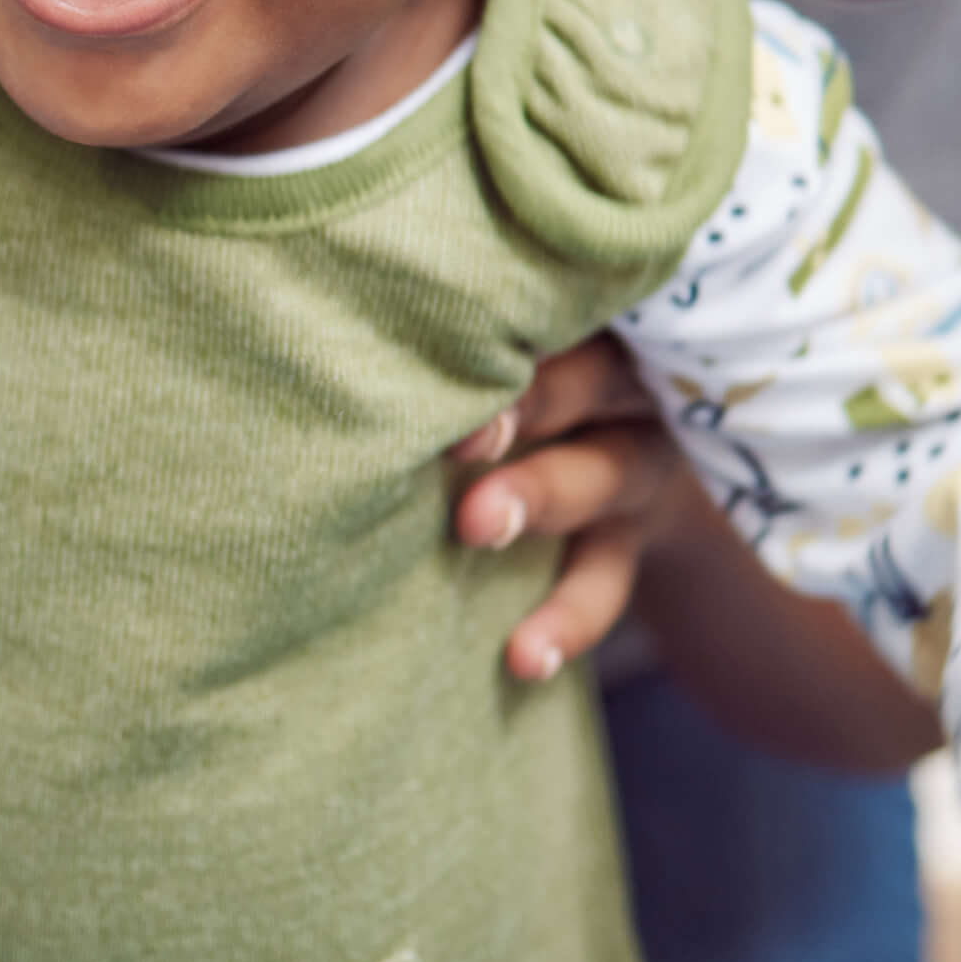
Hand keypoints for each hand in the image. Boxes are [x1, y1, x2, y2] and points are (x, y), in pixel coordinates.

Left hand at [449, 335, 694, 684]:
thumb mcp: (513, 349)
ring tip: (478, 528)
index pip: (559, 303)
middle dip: (526, 404)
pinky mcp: (631, 535)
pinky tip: (523, 658)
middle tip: (465, 436)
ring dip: (540, 497)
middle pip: (586, 379)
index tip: (439, 340)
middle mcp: (620, 379)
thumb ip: (452, 343)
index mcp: (582, 317)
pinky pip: (608, 578)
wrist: (609, 448)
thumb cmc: (506, 379)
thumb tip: (328, 317)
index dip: (507, 322)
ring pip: (604, 473)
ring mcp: (633, 460)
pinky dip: (568, 618)